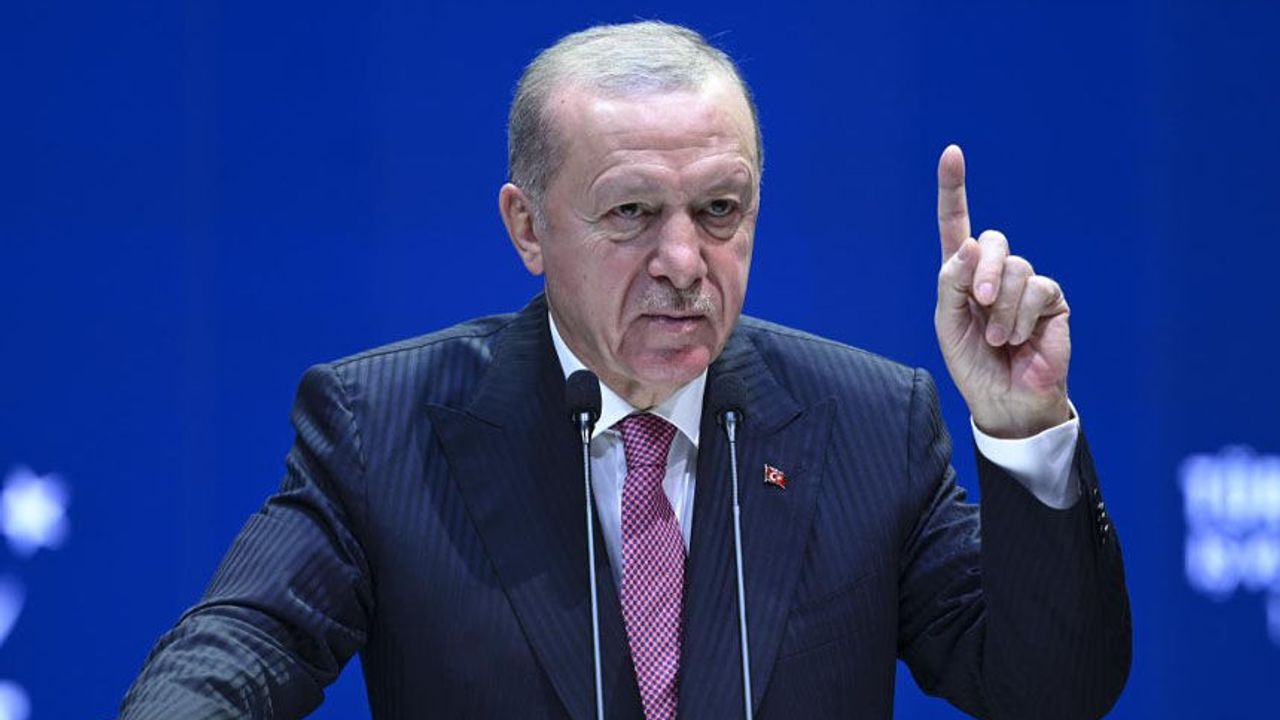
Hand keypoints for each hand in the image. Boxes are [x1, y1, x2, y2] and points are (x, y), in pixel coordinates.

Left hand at [934, 145, 1071, 437]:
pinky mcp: (1051, 300)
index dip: (953, 189)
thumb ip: (951, 284)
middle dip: (982, 270)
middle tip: (978, 302)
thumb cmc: (972, 364)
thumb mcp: (947, 325)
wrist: (1004, 400)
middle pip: (992, 240)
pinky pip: (1037, 289)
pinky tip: (1017, 339)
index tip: (952, 152)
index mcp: (962, 274)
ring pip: (1015, 267)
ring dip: (1000, 307)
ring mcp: (1025, 284)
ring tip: (998, 338)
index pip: (956, 224)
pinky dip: (1020, 316)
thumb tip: (970, 247)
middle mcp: (994, 272)